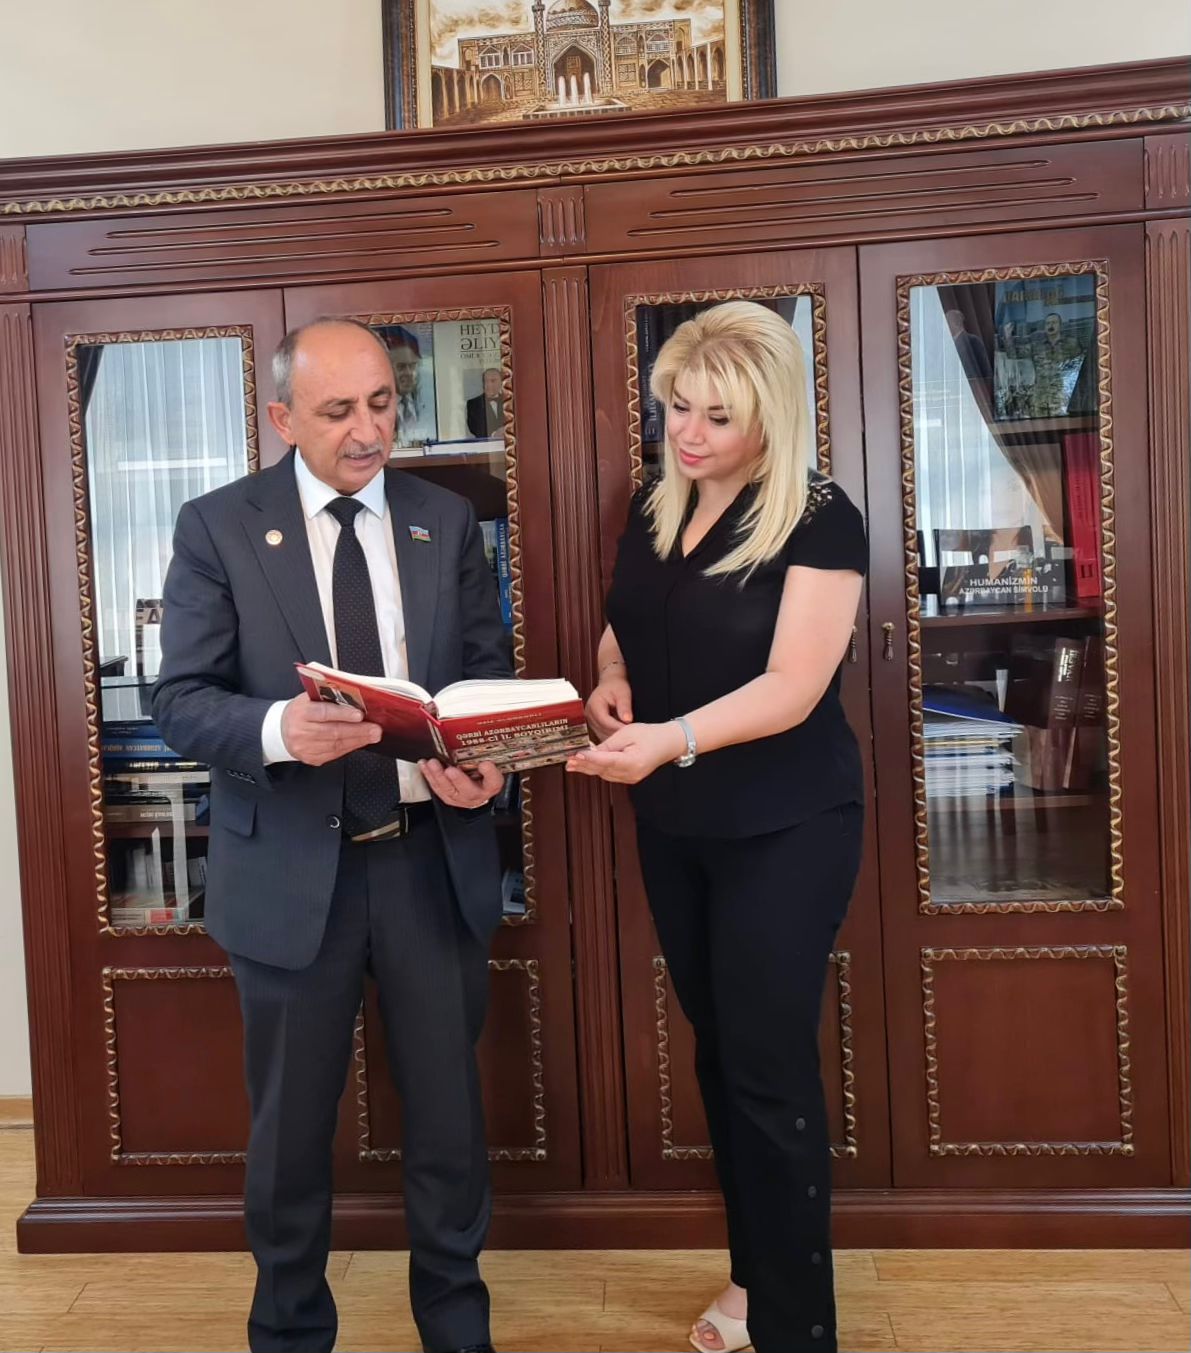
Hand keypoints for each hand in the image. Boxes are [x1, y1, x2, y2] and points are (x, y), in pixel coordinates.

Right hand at [281, 695, 381, 765]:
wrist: (282, 729)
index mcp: (300, 712)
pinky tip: (359, 742)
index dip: (343, 714)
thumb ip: (328, 697)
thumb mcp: (310, 698)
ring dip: (358, 740)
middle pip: (333, 732)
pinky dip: (349, 748)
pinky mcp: (310, 758)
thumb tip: (354, 698)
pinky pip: (334, 754)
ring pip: (336, 746)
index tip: (360, 715)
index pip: (323, 713)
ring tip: (372, 735)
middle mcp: (300, 731)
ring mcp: (304, 747)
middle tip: (375, 729)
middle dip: (358, 731)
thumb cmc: (301, 710)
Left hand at [419, 758, 503, 809]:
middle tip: (450, 770)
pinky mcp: (448, 797)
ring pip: (449, 790)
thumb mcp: (492, 764)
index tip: (485, 764)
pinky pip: (437, 788)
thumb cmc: (484, 775)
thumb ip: (488, 756)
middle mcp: (477, 794)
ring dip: (439, 776)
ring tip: (433, 764)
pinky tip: (425, 765)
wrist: (478, 789)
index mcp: (491, 785)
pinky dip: (429, 776)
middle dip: (458, 780)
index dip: (490, 773)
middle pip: (468, 790)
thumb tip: (482, 748)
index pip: (494, 781)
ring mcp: (461, 798)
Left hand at [565, 721, 685, 784]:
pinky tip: (587, 765)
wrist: (668, 743)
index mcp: (633, 761)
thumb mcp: (627, 733)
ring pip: (604, 774)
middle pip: (603, 770)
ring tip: (573, 763)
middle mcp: (631, 774)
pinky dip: (598, 769)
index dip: (589, 759)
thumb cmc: (650, 734)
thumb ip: (608, 744)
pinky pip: (610, 775)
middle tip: (568, 761)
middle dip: (584, 766)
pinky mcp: (629, 778)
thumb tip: (591, 752)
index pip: (606, 761)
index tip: (576, 756)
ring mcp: (631, 778)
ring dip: (589, 769)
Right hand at [586, 674, 633, 739]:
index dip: (618, 728)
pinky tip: (623, 735)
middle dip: (618, 735)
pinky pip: (603, 735)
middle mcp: (589, 715)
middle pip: (603, 731)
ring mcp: (590, 722)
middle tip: (632, 736)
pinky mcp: (594, 726)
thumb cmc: (616, 686)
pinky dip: (613, 737)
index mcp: (594, 705)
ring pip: (603, 736)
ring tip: (628, 736)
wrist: (610, 684)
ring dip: (616, 738)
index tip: (631, 731)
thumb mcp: (623, 693)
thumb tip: (627, 719)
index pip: (605, 722)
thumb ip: (624, 706)